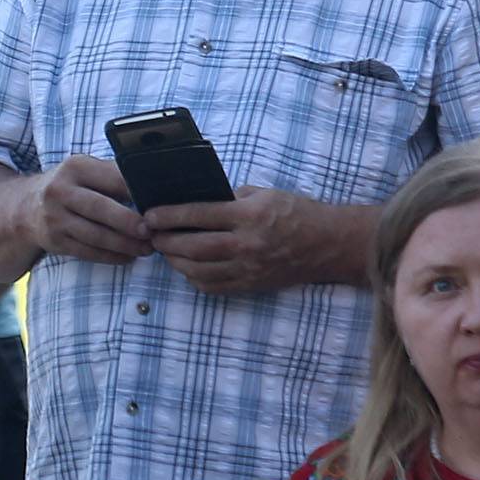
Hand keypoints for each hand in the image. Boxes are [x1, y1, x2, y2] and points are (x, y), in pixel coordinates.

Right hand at [27, 155, 150, 264]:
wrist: (25, 207)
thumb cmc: (70, 187)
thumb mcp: (85, 170)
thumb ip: (113, 174)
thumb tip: (153, 183)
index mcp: (75, 167)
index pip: (111, 178)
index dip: (136, 191)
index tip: (157, 203)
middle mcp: (61, 191)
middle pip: (100, 209)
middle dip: (129, 222)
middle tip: (151, 231)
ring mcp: (55, 218)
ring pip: (95, 235)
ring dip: (124, 244)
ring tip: (147, 248)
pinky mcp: (54, 241)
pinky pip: (87, 252)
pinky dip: (111, 257)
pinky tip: (128, 257)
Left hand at [148, 186, 338, 294]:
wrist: (329, 244)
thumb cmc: (297, 213)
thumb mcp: (265, 194)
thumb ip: (232, 199)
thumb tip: (199, 203)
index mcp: (249, 215)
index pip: (199, 214)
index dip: (169, 215)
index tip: (150, 215)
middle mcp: (247, 244)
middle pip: (193, 247)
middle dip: (167, 242)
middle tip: (153, 236)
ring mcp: (249, 268)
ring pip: (199, 271)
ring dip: (177, 262)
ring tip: (168, 252)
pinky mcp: (252, 285)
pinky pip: (214, 286)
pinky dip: (195, 278)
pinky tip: (189, 268)